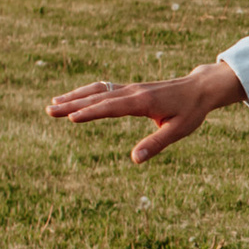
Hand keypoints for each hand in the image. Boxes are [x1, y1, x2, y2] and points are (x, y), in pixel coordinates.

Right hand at [48, 60, 246, 165]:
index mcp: (143, 102)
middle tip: (49, 111)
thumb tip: (135, 160)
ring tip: (53, 105)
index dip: (91, 113)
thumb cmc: (191, 111)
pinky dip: (86, 93)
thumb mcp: (178, 130)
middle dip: (73, 105)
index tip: (72, 118)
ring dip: (75, 97)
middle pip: (98, 98)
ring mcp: (130, 89)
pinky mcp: (130, 89)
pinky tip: (72, 99)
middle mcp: (133, 92)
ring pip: (97, 91)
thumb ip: (156, 144)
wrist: (199, 88)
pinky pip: (103, 90)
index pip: (112, 108)